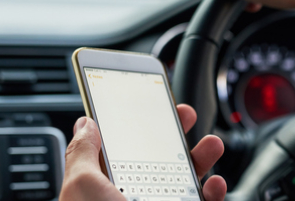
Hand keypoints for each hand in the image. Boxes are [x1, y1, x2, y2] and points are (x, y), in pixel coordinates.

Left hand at [59, 105, 226, 200]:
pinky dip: (213, 191)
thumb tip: (86, 123)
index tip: (148, 102)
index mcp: (106, 188)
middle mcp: (134, 199)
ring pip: (187, 179)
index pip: (119, 148)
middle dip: (174, 132)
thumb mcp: (81, 188)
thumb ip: (82, 152)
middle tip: (184, 115)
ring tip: (211, 144)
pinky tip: (213, 184)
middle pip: (158, 158)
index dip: (133, 122)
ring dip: (202, 157)